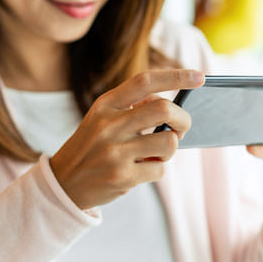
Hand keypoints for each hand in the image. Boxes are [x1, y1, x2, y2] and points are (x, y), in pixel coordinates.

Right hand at [49, 70, 204, 209]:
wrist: (63, 184)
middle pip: (164, 109)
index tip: (199, 77)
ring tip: (155, 154)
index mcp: (105, 105)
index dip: (176, 77)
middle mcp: (109, 125)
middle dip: (183, 120)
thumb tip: (170, 103)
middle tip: (180, 129)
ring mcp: (115, 151)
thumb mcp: (101, 120)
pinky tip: (139, 171)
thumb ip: (131, 108)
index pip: (145, 81)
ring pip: (169, 143)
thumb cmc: (91, 148)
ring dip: (170, 150)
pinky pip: (160, 170)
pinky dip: (156, 170)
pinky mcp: (122, 176)